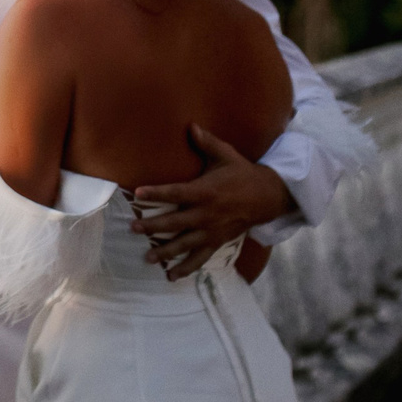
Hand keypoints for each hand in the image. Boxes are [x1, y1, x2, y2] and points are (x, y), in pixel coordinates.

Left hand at [130, 125, 295, 279]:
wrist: (267, 197)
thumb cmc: (242, 173)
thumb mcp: (226, 154)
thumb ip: (206, 142)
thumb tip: (190, 125)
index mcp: (206, 191)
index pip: (176, 192)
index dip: (156, 193)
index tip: (137, 193)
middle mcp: (207, 214)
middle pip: (176, 222)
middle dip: (154, 226)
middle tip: (133, 228)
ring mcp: (212, 231)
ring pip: (185, 244)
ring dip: (166, 251)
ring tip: (147, 257)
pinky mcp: (217, 242)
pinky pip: (200, 258)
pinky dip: (186, 268)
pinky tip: (171, 276)